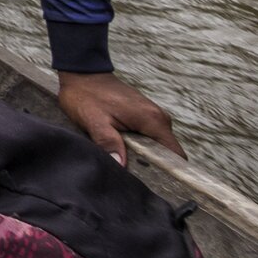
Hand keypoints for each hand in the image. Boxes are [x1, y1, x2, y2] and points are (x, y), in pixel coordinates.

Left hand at [57, 71, 183, 164]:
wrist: (82, 73)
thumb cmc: (86, 95)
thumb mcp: (94, 120)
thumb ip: (108, 142)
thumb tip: (122, 166)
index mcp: (152, 120)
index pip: (175, 155)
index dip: (169, 172)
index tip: (156, 184)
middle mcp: (159, 118)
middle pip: (167, 153)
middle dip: (153, 166)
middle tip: (133, 176)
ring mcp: (153, 116)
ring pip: (157, 146)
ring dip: (145, 156)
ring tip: (126, 162)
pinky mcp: (145, 115)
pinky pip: (150, 137)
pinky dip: (140, 146)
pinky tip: (123, 151)